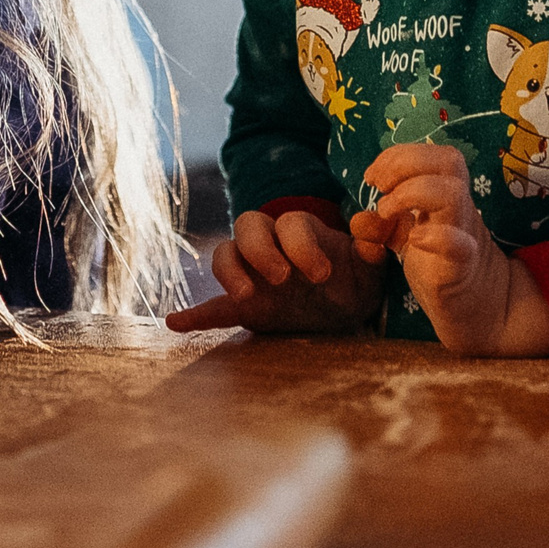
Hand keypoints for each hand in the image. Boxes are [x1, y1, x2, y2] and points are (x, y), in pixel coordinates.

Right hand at [164, 207, 383, 334]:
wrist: (343, 309)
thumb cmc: (354, 279)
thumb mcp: (370, 267)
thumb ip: (372, 246)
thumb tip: (370, 224)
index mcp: (300, 230)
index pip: (290, 224)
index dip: (302, 246)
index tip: (321, 274)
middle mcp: (269, 244)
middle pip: (248, 227)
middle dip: (261, 249)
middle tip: (282, 278)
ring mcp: (251, 274)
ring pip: (224, 255)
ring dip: (230, 272)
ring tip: (245, 296)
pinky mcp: (243, 306)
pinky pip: (213, 305)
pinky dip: (195, 314)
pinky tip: (176, 323)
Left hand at [349, 145, 548, 356]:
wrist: (474, 307)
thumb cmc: (440, 265)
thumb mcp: (405, 240)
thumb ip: (382, 226)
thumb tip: (356, 220)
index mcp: (447, 194)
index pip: (433, 154)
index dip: (399, 155)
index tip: (372, 176)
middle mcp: (459, 208)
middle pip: (449, 161)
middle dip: (406, 163)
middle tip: (379, 185)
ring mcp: (464, 234)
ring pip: (453, 194)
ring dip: (412, 193)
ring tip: (387, 211)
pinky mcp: (462, 265)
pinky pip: (458, 244)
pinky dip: (433, 236)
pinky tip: (412, 239)